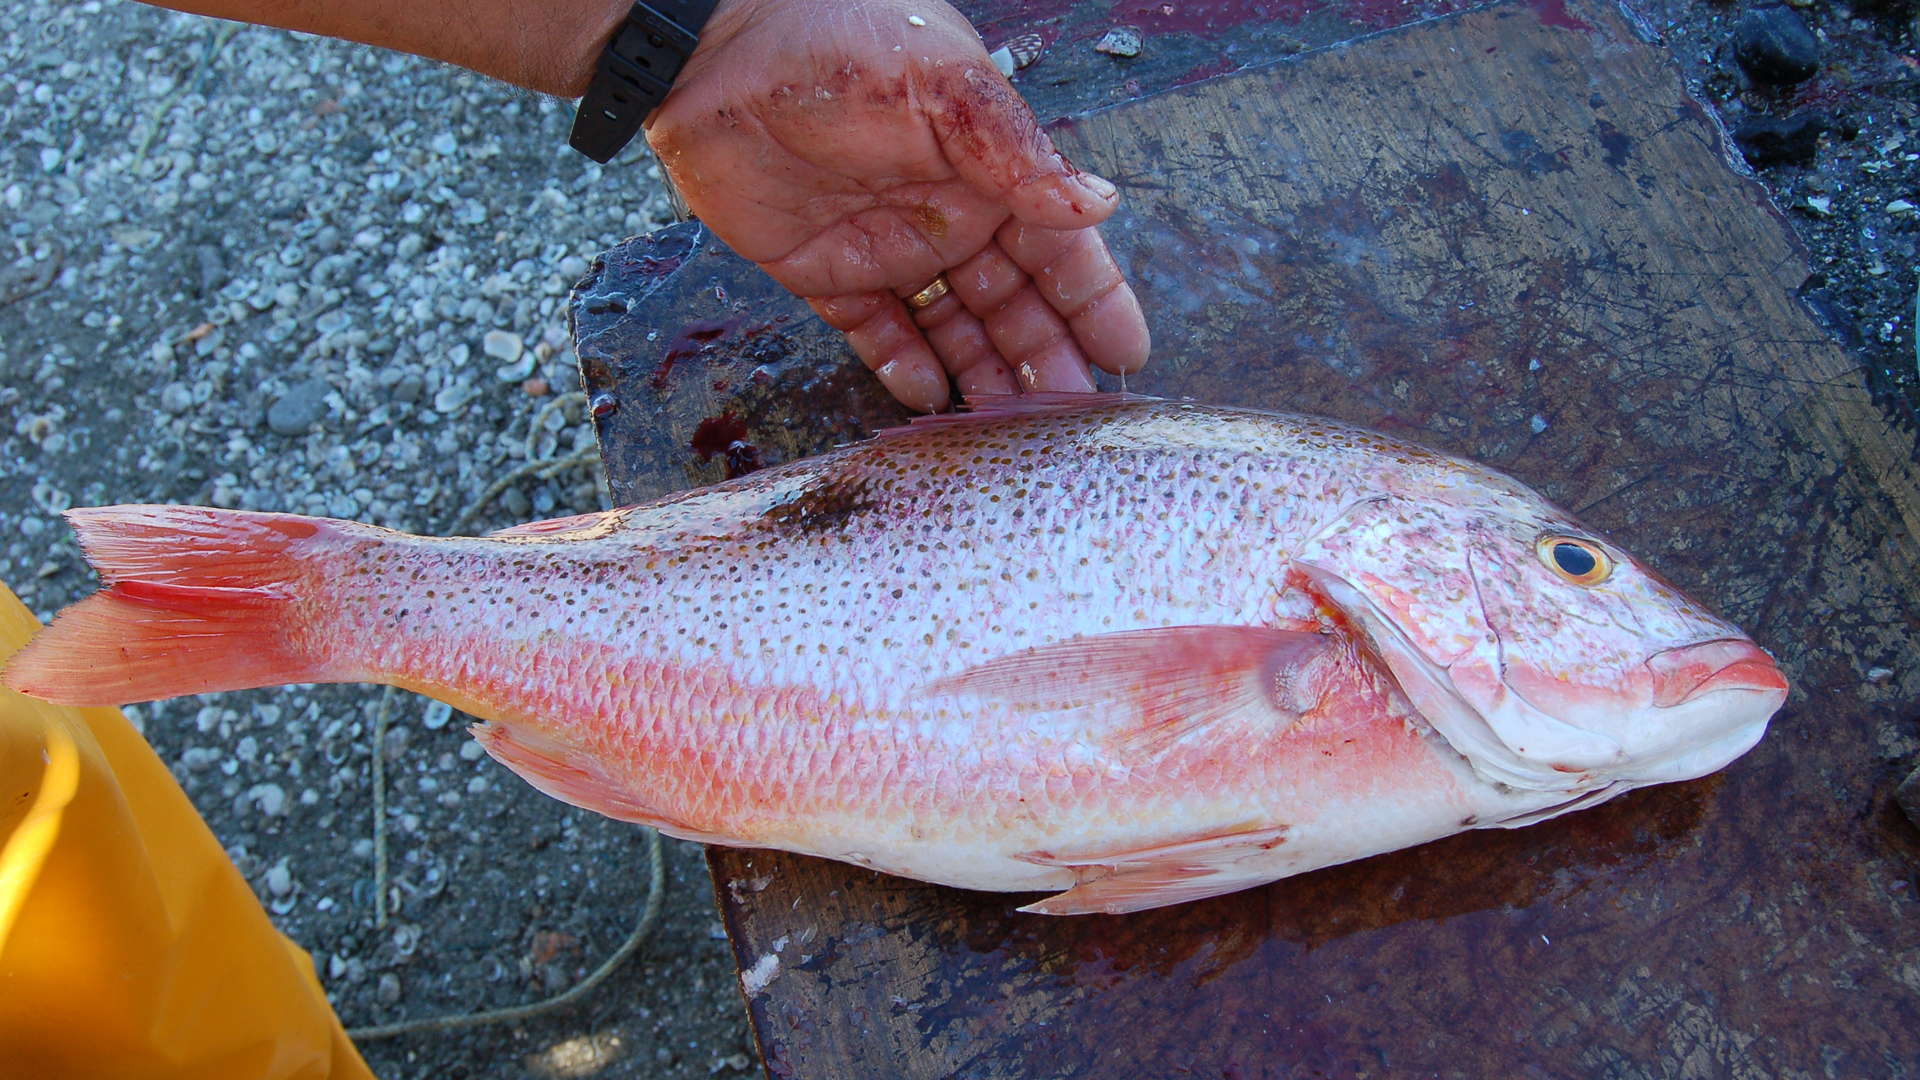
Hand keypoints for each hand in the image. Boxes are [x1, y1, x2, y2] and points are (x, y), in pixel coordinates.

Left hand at [646, 0, 1150, 411]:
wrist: (719, 46)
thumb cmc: (842, 39)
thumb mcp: (944, 88)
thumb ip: (1018, 155)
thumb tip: (1098, 205)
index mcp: (990, 172)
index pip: (1059, 250)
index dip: (1093, 303)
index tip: (1124, 356)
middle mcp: (948, 216)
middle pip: (1013, 303)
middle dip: (1044, 359)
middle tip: (1068, 420)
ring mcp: (887, 248)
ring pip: (952, 328)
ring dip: (981, 374)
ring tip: (1002, 427)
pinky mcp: (824, 273)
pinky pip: (875, 332)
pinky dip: (902, 366)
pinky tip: (927, 398)